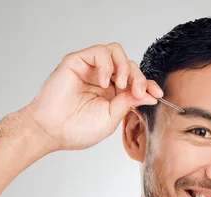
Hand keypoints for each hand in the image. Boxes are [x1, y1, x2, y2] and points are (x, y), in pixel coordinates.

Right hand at [25, 43, 163, 150]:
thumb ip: (129, 103)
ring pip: (116, 52)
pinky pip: (100, 51)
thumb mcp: (111, 118)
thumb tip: (150, 95)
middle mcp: (103, 79)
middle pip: (129, 65)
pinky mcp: (78, 61)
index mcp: (112, 94)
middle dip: (139, 77)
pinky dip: (107, 65)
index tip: (157, 93)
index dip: (148, 84)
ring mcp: (91, 69)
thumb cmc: (76, 129)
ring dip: (125, 66)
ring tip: (122, 84)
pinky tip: (104, 82)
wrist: (52, 130)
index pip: (135, 81)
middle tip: (138, 92)